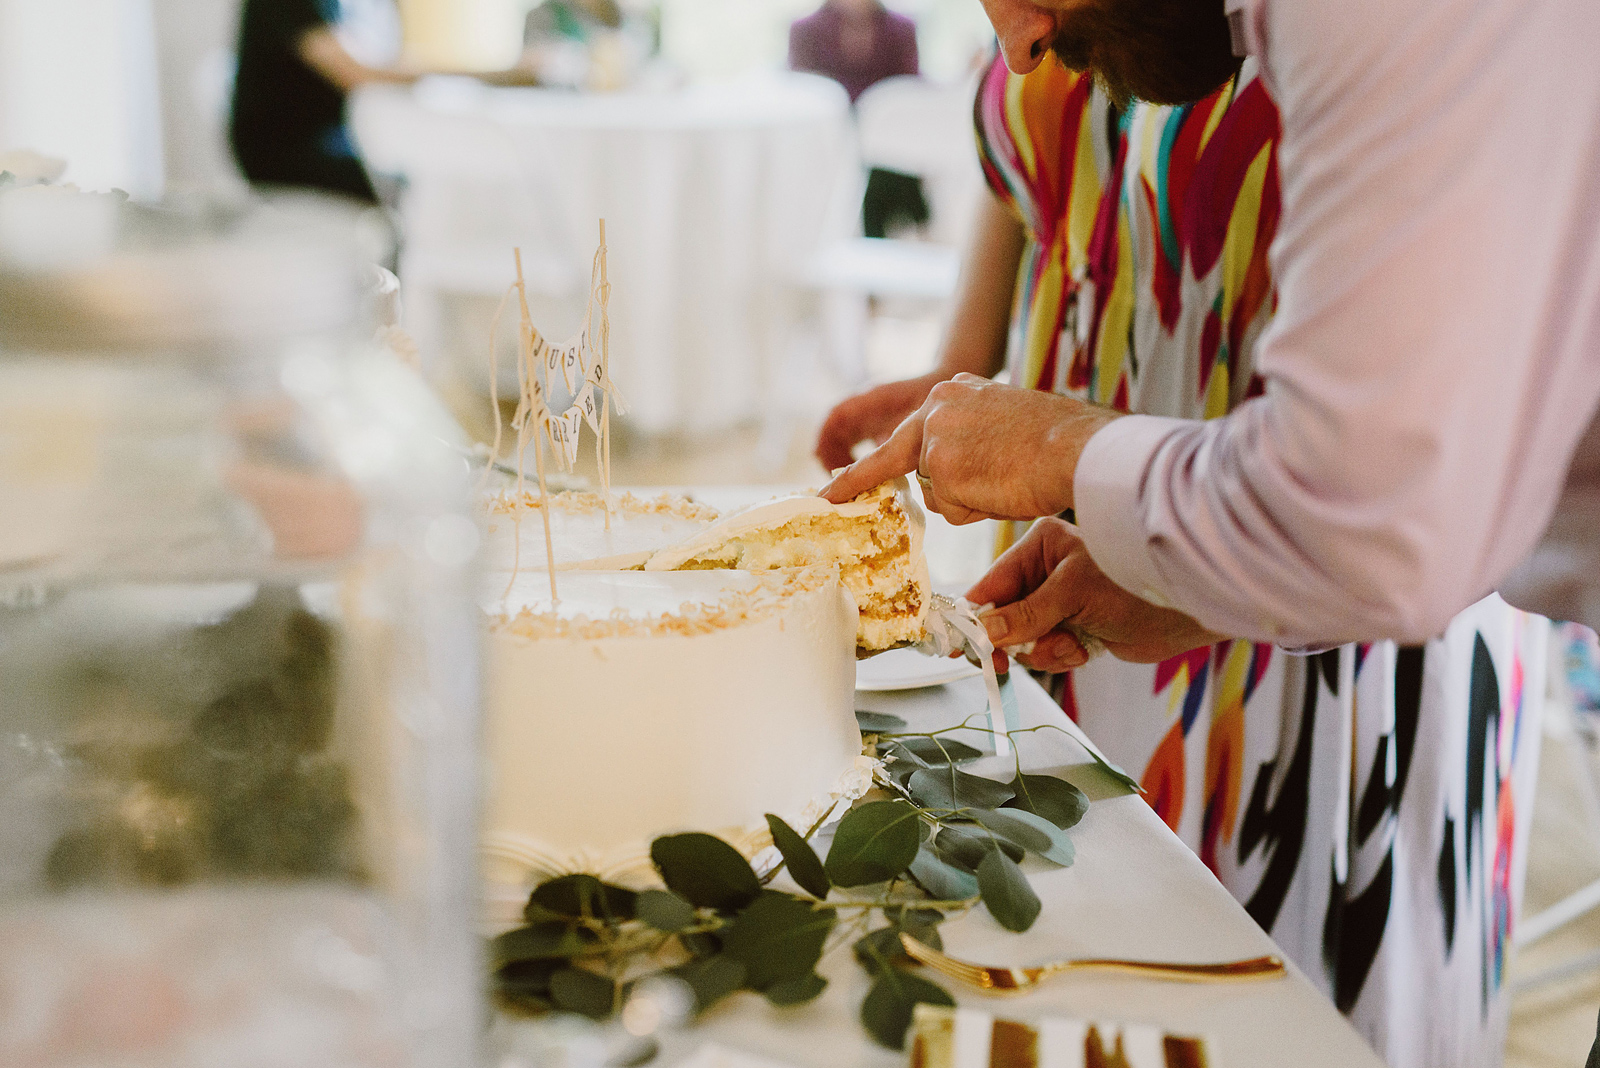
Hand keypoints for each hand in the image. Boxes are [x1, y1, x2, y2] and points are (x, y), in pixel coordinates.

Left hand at [820, 374, 1121, 523]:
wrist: (1077, 448)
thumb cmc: (1058, 443)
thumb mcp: (1005, 425)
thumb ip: (969, 441)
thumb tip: (946, 477)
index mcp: (953, 392)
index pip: (903, 434)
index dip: (864, 469)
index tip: (829, 489)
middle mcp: (937, 408)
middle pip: (914, 464)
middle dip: (909, 486)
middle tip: (837, 501)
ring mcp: (935, 438)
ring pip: (939, 492)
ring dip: (970, 500)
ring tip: (1009, 481)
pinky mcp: (940, 467)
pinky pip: (951, 510)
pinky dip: (977, 511)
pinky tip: (1003, 490)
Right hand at [967, 517, 1223, 671]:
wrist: (1188, 610)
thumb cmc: (1133, 584)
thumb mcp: (1072, 594)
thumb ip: (1025, 615)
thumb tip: (984, 634)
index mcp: (1041, 545)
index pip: (993, 582)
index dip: (972, 615)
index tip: (953, 642)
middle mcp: (1047, 570)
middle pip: (1003, 615)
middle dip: (1011, 639)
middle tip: (1001, 663)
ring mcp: (1061, 601)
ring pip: (1024, 639)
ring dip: (1042, 650)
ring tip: (1070, 645)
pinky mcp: (1075, 627)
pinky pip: (1047, 651)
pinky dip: (1061, 656)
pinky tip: (1084, 650)